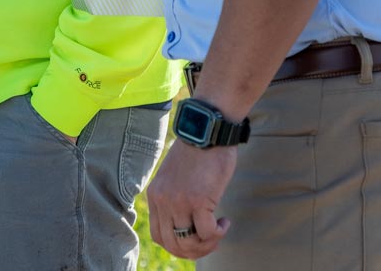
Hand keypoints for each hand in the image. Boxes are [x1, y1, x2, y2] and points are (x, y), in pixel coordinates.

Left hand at [147, 140, 236, 258]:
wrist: (207, 129)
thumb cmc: (197, 150)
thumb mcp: (176, 175)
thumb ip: (174, 196)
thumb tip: (186, 223)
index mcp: (155, 195)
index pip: (158, 236)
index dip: (177, 245)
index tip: (194, 239)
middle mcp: (163, 201)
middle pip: (173, 244)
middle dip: (193, 250)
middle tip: (211, 241)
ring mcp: (179, 202)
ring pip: (189, 243)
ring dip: (207, 244)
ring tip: (219, 231)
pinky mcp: (198, 200)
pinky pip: (207, 232)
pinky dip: (218, 233)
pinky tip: (225, 222)